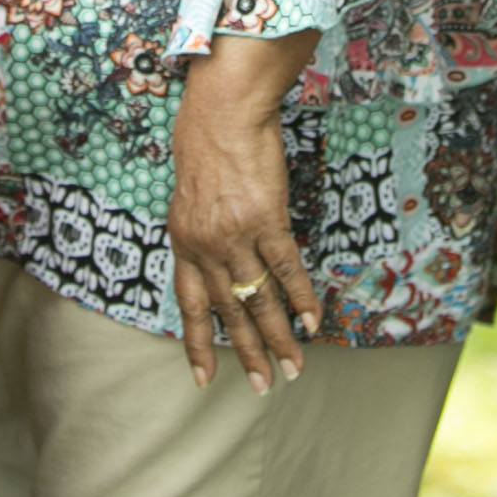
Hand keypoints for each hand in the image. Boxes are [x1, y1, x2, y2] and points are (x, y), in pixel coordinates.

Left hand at [168, 38, 320, 392]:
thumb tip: (214, 256)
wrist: (222, 111)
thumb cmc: (206, 144)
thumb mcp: (189, 196)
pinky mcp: (267, 220)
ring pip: (258, 299)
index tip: (202, 379)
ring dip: (278, 337)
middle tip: (263, 385)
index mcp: (183, 242)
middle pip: (228, 312)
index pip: (187, 306)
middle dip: (247, 352)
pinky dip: (301, 298)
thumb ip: (199, 231)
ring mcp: (236, 235)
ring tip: (294, 367)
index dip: (196, 344)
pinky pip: (286, 269)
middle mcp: (205, 246)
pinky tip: (313, 322)